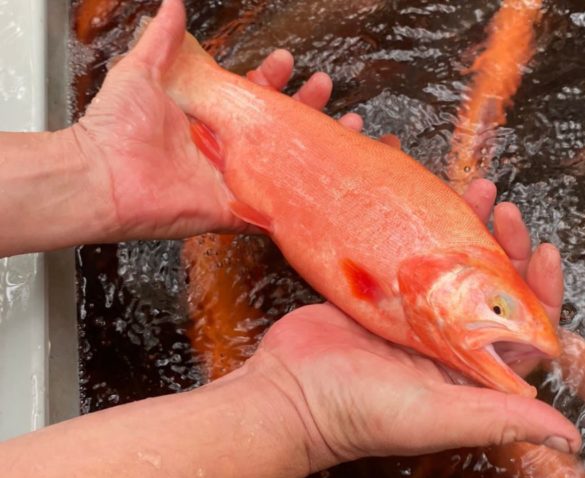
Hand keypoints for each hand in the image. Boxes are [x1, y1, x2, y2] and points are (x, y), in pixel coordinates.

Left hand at [71, 0, 361, 240]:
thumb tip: (173, 5)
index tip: (286, 62)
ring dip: (314, 149)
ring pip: (284, 166)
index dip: (271, 79)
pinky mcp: (233, 209)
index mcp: (208, 117)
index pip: (250, 95)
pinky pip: (273, 207)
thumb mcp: (140, 71)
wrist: (99, 175)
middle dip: (304, 107)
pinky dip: (298, 197)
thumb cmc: (113, 126)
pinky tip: (326, 181)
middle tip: (324, 87)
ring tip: (343, 127)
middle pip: (276, 128)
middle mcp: (225, 148)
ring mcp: (232, 180)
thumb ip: (162, 40)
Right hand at [238, 182, 575, 476]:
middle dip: (506, 246)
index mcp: (471, 372)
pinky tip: (429, 199)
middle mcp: (448, 343)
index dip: (541, 289)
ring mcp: (414, 317)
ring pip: (454, 266)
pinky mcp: (382, 297)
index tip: (543, 251)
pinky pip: (413, 256)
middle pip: (492, 288)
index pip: (525, 329)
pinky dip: (424, 227)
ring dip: (469, 228)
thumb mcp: (438, 416)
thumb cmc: (362, 413)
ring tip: (478, 189)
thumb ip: (501, 419)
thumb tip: (570, 439)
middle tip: (504, 210)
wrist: (290, 393)